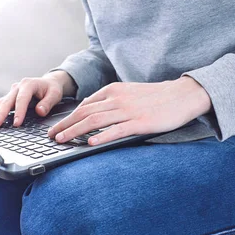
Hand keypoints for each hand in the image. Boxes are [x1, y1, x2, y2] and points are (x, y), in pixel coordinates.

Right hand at [0, 70, 76, 128]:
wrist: (48, 83)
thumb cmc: (52, 89)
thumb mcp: (55, 94)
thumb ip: (48, 103)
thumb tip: (40, 111)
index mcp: (28, 84)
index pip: (22, 99)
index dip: (19, 112)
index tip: (16, 124)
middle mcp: (17, 87)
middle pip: (6, 102)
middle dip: (0, 115)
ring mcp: (11, 92)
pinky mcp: (7, 98)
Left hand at [47, 76, 211, 145]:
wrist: (183, 95)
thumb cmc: (154, 97)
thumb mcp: (126, 92)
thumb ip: (107, 100)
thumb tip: (87, 110)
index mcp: (112, 91)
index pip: (83, 106)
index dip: (66, 118)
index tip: (55, 128)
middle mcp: (117, 99)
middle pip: (84, 113)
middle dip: (65, 125)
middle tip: (52, 136)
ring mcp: (128, 110)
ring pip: (95, 121)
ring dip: (75, 131)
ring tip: (63, 140)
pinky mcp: (140, 122)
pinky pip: (117, 130)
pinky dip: (102, 137)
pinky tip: (91, 144)